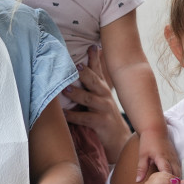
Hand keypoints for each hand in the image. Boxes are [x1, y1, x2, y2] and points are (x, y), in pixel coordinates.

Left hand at [63, 46, 131, 162]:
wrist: (119, 138)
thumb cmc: (104, 114)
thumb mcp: (100, 96)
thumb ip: (92, 82)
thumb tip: (80, 64)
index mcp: (102, 87)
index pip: (98, 70)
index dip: (94, 57)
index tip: (91, 45)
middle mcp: (105, 96)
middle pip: (95, 81)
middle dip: (85, 73)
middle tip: (75, 66)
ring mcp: (104, 109)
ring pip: (89, 99)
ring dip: (77, 94)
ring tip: (65, 89)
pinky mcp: (101, 123)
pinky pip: (86, 118)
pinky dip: (74, 116)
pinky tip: (64, 113)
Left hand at [135, 129, 179, 183]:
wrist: (156, 129)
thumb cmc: (148, 141)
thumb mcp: (142, 155)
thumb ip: (141, 169)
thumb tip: (138, 181)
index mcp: (162, 158)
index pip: (167, 172)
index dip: (169, 183)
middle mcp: (171, 159)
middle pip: (176, 176)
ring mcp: (175, 159)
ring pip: (179, 174)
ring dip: (177, 183)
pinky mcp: (177, 159)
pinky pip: (179, 171)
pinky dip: (177, 178)